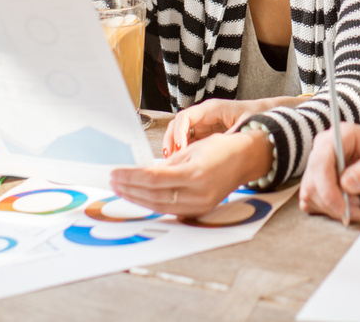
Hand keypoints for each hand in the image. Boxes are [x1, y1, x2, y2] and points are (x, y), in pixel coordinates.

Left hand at [110, 130, 272, 218]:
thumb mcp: (191, 149)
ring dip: (137, 198)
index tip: (115, 172)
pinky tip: (141, 196)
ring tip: (122, 189)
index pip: (152, 178)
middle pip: (153, 194)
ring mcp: (200, 204)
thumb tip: (142, 172)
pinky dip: (152, 203)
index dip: (130, 176)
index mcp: (194, 173)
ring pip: (159, 206)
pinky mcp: (200, 210)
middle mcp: (197, 192)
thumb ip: (166, 163)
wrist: (246, 159)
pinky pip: (170, 209)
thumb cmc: (222, 148)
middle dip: (129, 188)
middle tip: (113, 181)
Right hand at [161, 98, 267, 156]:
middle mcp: (203, 116)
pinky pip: (189, 145)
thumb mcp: (244, 125)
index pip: (185, 117)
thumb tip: (218, 152)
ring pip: (180, 136)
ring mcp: (202, 127)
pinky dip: (184, 155)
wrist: (265, 115)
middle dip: (171, 142)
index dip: (178, 132)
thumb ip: (230, 137)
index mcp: (211, 109)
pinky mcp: (204, 137)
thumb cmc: (256, 115)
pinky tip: (185, 168)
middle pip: (177, 126)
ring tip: (174, 165)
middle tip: (171, 159)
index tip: (180, 148)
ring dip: (175, 150)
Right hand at [299, 124, 359, 223]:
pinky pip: (312, 199)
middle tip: (357, 210)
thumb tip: (346, 184)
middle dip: (331, 202)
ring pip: (310, 192)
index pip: (320, 161)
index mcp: (341, 136)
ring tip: (357, 206)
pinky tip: (348, 205)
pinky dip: (327, 209)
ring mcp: (320, 163)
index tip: (341, 208)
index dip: (326, 188)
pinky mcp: (319, 178)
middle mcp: (325, 147)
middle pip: (312, 181)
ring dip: (331, 207)